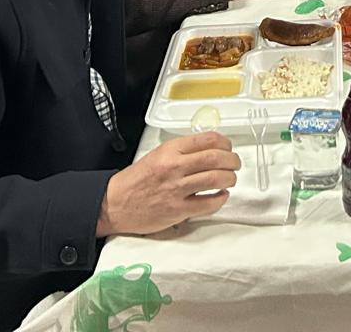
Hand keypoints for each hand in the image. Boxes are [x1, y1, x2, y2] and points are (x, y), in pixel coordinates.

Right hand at [96, 132, 240, 235]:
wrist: (114, 203)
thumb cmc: (136, 180)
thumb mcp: (158, 155)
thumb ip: (182, 151)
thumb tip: (209, 149)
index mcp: (170, 150)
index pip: (208, 139)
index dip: (225, 143)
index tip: (228, 148)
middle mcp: (175, 167)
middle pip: (217, 158)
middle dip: (233, 160)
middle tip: (235, 164)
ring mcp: (177, 189)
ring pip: (216, 179)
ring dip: (230, 178)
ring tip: (230, 179)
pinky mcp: (178, 210)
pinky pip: (209, 204)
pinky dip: (221, 199)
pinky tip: (221, 196)